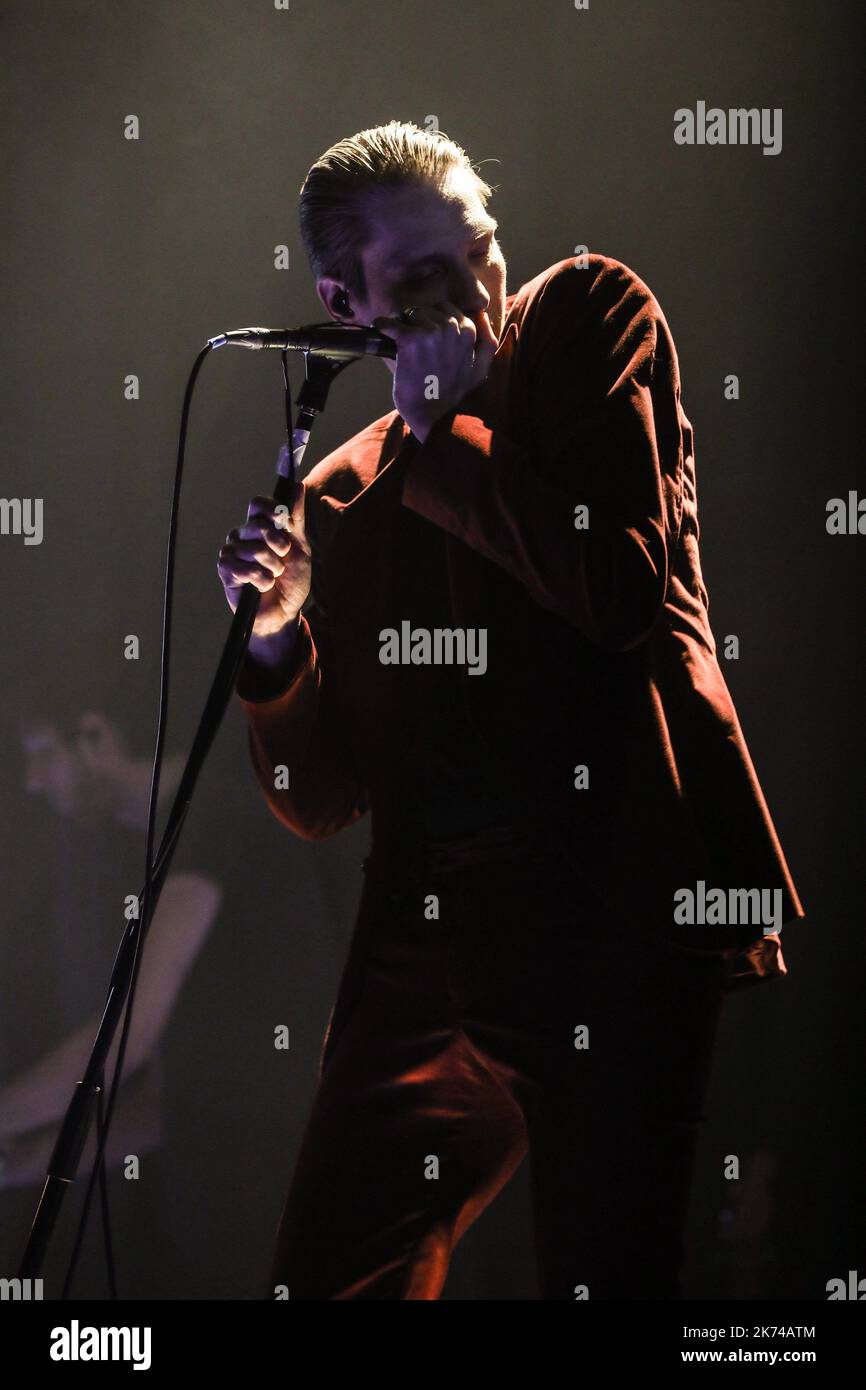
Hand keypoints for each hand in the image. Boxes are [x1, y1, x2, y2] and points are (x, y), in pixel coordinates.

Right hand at [217, 468, 311, 639]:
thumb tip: (299, 486)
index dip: (273, 511)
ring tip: (273, 577)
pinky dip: (261, 580)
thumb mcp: (300, 547)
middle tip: (283, 559)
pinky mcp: (225, 570)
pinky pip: (245, 568)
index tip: (286, 524)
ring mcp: (231, 551)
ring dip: (273, 568)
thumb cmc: (291, 580)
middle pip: (258, 525)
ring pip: (255, 550)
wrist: (284, 611)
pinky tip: (261, 586)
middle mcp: (242, 535)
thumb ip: (297, 519)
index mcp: (259, 526)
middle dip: (279, 545)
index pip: (258, 504)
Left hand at [373, 301, 497, 442]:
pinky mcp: (410, 340)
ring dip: (405, 324)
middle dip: (420, 321)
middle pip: (429, 309)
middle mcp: (452, 327)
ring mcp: (431, 332)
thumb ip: (487, 341)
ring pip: (411, 313)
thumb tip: (481, 315)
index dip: (436, 320)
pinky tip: (381, 328)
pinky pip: (390, 323)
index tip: (427, 334)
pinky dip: (383, 324)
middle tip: (415, 341)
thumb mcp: (481, 369)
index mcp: (468, 332)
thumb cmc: (455, 396)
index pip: (449, 309)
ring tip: (402, 341)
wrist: (435, 417)